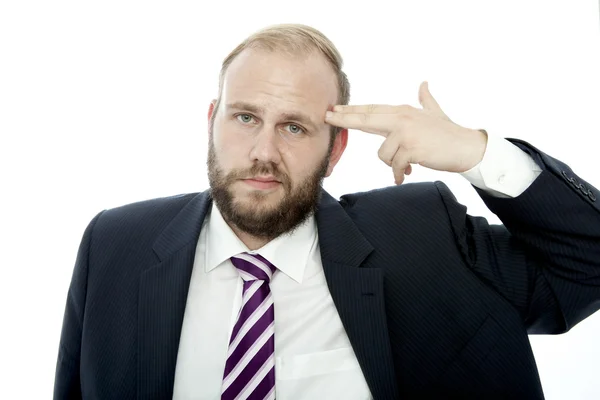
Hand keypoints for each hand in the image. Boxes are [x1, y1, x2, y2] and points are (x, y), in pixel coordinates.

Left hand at [325, 81, 487, 184]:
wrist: (466, 147)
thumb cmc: (448, 133)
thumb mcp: (434, 113)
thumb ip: (425, 99)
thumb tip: (423, 83)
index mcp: (403, 111)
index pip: (371, 110)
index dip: (351, 111)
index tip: (334, 110)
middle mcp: (402, 118)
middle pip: (366, 119)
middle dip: (345, 119)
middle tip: (327, 117)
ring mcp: (406, 132)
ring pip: (383, 154)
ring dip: (394, 164)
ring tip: (408, 164)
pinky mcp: (411, 148)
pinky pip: (394, 166)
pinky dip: (399, 173)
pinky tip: (406, 174)